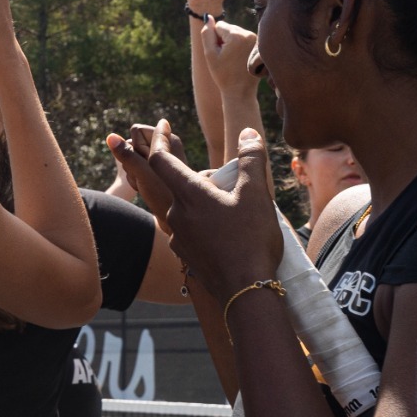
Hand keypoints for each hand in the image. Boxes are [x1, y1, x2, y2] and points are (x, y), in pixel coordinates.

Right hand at [107, 121, 185, 231]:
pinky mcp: (157, 172)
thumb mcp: (143, 174)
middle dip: (133, 162)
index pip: (136, 131)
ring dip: (134, 174)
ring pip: (132, 160)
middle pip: (132, 145)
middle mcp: (167, 146)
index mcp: (169, 139)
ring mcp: (161, 160)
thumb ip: (126, 155)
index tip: (148, 165)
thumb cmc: (163, 197)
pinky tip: (146, 190)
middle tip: (147, 178)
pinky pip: (136, 171)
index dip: (135, 148)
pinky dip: (137, 181)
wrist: (177, 223)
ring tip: (148, 186)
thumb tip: (110, 136)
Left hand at [116, 125, 281, 297]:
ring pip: (184, 208)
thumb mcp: (257, 194)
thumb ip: (251, 159)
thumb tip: (247, 132)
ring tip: (225, 202)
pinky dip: (200, 221)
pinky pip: (189, 229)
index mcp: (189, 195)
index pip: (160, 159)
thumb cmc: (251, 239)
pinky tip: (222, 228)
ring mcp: (179, 237)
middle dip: (190, 172)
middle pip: (175, 184)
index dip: (159, 139)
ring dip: (198, 200)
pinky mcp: (187, 255)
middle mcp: (176, 214)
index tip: (163, 125)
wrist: (246, 291)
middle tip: (209, 169)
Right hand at [199, 19, 258, 94]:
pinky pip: (243, 38)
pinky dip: (239, 46)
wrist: (240, 91)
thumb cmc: (223, 74)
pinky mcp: (259, 44)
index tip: (220, 54)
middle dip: (224, 40)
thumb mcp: (210, 54)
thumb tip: (208, 17)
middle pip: (229, 28)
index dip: (215, 40)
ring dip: (231, 43)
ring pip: (236, 33)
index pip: (220, 26)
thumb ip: (207, 33)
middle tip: (226, 58)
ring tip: (233, 60)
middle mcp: (249, 34)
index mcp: (237, 36)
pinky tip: (239, 60)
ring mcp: (256, 39)